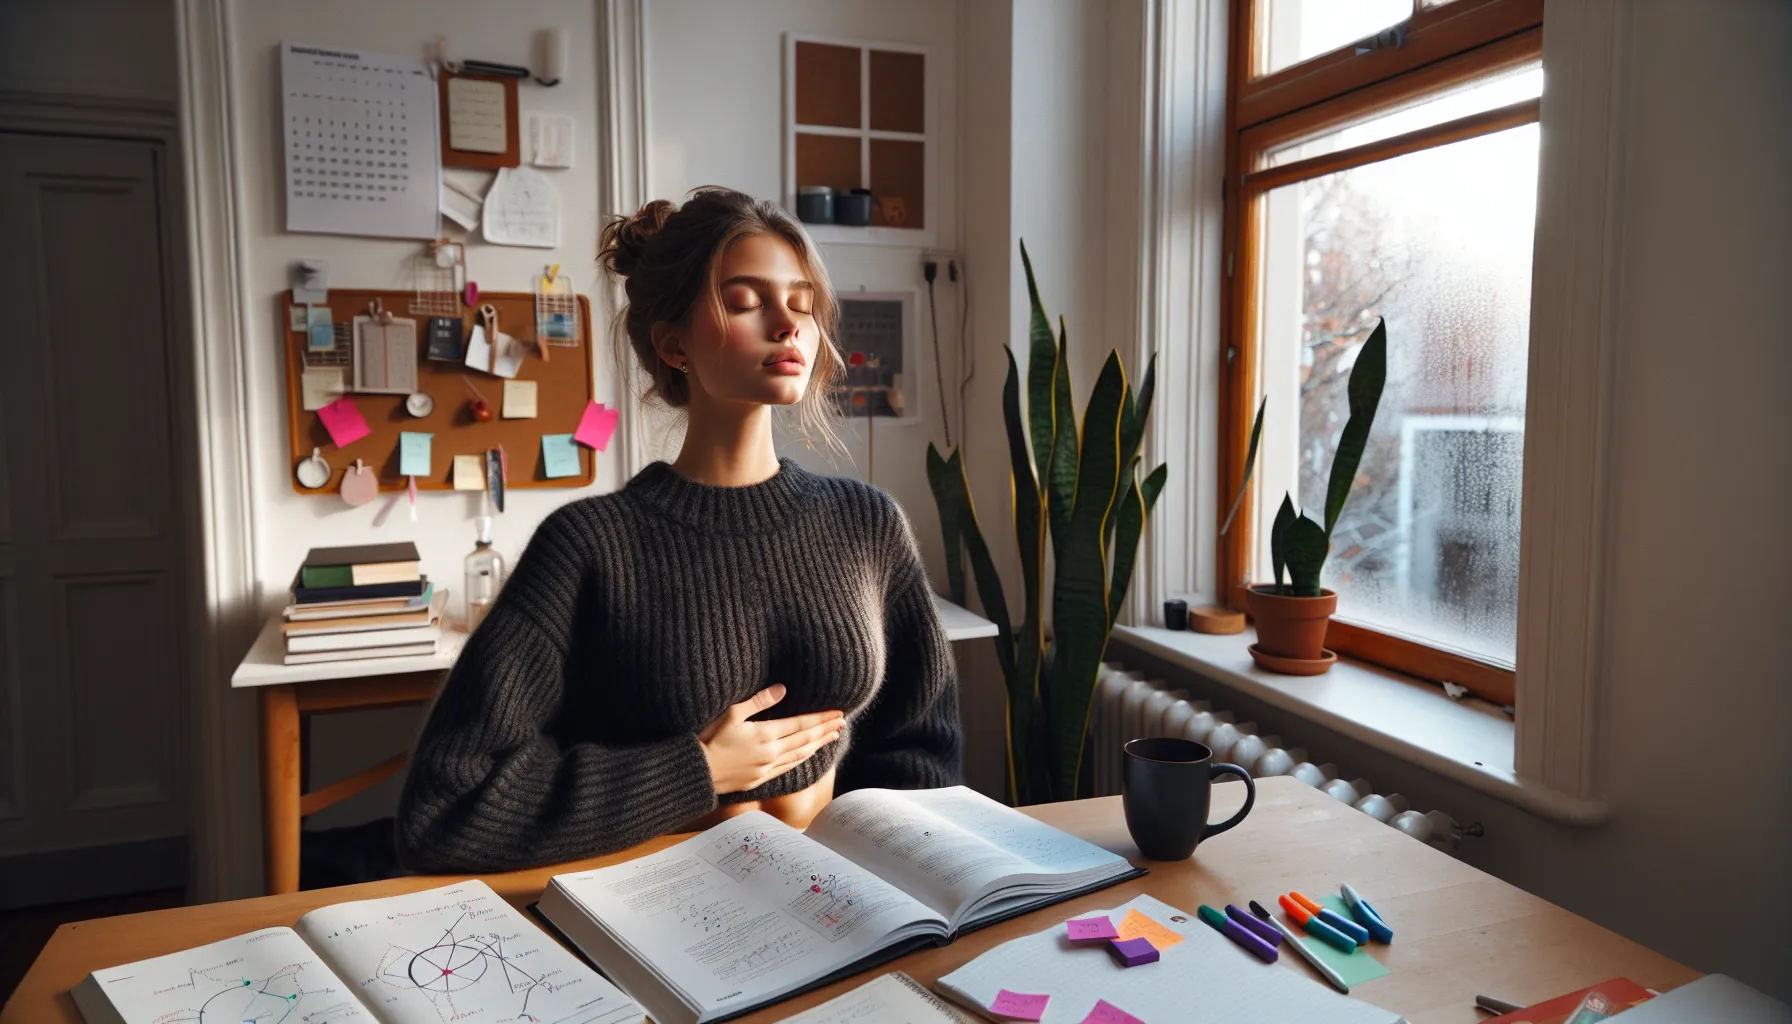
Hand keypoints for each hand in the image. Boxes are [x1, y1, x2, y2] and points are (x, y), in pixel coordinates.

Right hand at [698, 685, 843, 794]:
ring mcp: (767, 768)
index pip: (802, 724)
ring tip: (832, 737)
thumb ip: (758, 701)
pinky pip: (788, 768)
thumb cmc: (709, 738)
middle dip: (825, 730)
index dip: (821, 718)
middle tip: (842, 723)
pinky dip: (802, 759)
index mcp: (766, 735)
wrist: (696, 772)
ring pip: (800, 755)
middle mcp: (771, 754)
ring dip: (818, 745)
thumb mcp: (731, 714)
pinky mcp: (760, 779)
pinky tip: (808, 754)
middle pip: (806, 740)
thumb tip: (782, 689)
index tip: (838, 712)